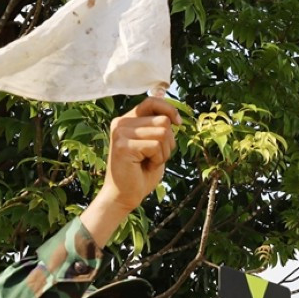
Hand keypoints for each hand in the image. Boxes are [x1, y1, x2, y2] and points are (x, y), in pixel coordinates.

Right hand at [81, 97, 181, 248]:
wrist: (124, 196)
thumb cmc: (141, 172)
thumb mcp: (155, 146)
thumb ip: (160, 128)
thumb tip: (174, 115)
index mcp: (127, 120)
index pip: (152, 101)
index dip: (169, 109)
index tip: (178, 123)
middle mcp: (121, 122)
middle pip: (163, 120)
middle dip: (169, 141)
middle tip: (156, 156)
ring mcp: (120, 133)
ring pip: (162, 132)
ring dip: (164, 152)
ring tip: (150, 161)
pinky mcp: (123, 145)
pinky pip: (155, 146)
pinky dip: (158, 159)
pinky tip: (145, 166)